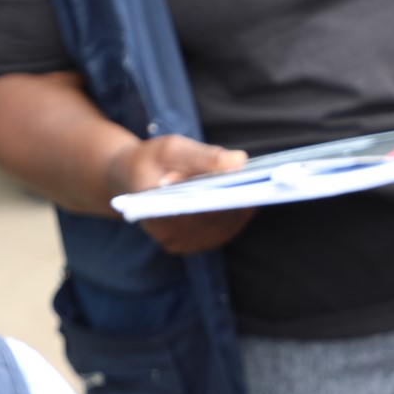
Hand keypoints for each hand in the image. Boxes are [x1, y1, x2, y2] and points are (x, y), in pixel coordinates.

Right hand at [104, 133, 255, 255]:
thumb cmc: (149, 159)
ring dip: (241, 210)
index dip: (230, 200)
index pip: (202, 212)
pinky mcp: (190, 244)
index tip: (252, 186)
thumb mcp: (172, 148)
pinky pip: (219, 232)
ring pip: (221, 230)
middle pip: (216, 223)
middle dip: (240, 203)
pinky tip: (248, 199)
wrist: (128, 178)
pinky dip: (234, 216)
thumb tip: (239, 161)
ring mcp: (180, 244)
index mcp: (157, 213)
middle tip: (265, 184)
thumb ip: (204, 156)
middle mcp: (169, 236)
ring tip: (260, 188)